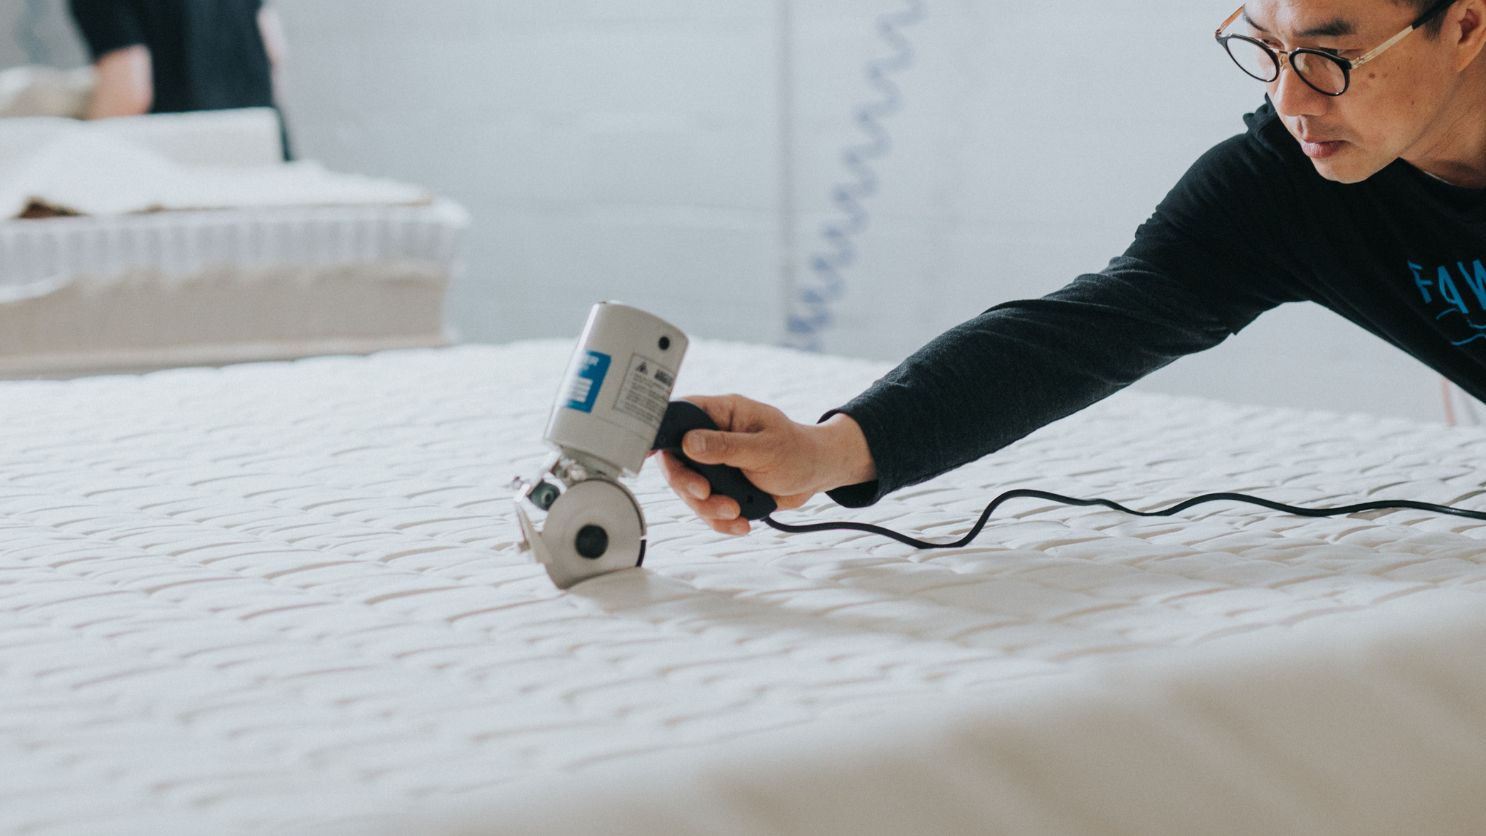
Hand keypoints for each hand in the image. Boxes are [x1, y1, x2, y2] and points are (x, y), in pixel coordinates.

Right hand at [656, 394, 873, 535]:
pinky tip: (741, 523)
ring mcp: (714, 465)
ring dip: (709, 508)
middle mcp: (711, 437)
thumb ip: (726, 446)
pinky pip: (707, 508)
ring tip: (736, 511)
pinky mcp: (722, 487)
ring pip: (689, 491)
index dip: (658, 435)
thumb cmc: (798, 450)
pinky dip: (721, 521)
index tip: (644, 454)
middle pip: (677, 462)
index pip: (678, 417)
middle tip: (707, 495)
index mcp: (721, 413)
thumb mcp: (765, 447)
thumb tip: (689, 443)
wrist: (817, 474)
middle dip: (689, 486)